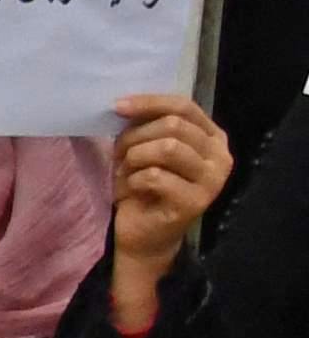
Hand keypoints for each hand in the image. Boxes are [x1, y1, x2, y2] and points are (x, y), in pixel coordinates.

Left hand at [110, 93, 231, 333]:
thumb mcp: (145, 148)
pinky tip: (133, 191)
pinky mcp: (196, 202)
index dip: (149, 103)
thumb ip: (147, 125)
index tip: (117, 106)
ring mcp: (212, 181)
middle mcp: (220, 157)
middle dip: (135, 137)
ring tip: (126, 173)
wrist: (143, 234)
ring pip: (167, 148)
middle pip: (173, 126)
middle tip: (121, 156)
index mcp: (212, 137)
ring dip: (134, 158)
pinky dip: (133, 180)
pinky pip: (155, 176)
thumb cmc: (144, 186)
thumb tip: (125, 104)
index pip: (184, 107)